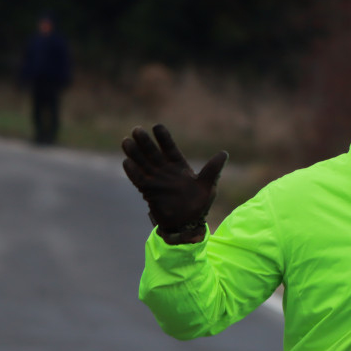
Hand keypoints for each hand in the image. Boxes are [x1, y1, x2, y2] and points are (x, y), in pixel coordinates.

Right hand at [121, 124, 227, 243]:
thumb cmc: (199, 205)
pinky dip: (132, 171)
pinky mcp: (149, 191)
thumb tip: (224, 153)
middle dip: (145, 142)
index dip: (163, 138)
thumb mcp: (208, 186)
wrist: (187, 224)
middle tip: (136, 130)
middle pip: (153, 153)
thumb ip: (212, 169)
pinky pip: (138, 179)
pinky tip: (126, 162)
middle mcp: (166, 171)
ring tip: (126, 141)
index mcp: (180, 167)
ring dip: (135, 153)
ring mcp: (156, 180)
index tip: (156, 126)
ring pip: (143, 163)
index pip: (170, 149)